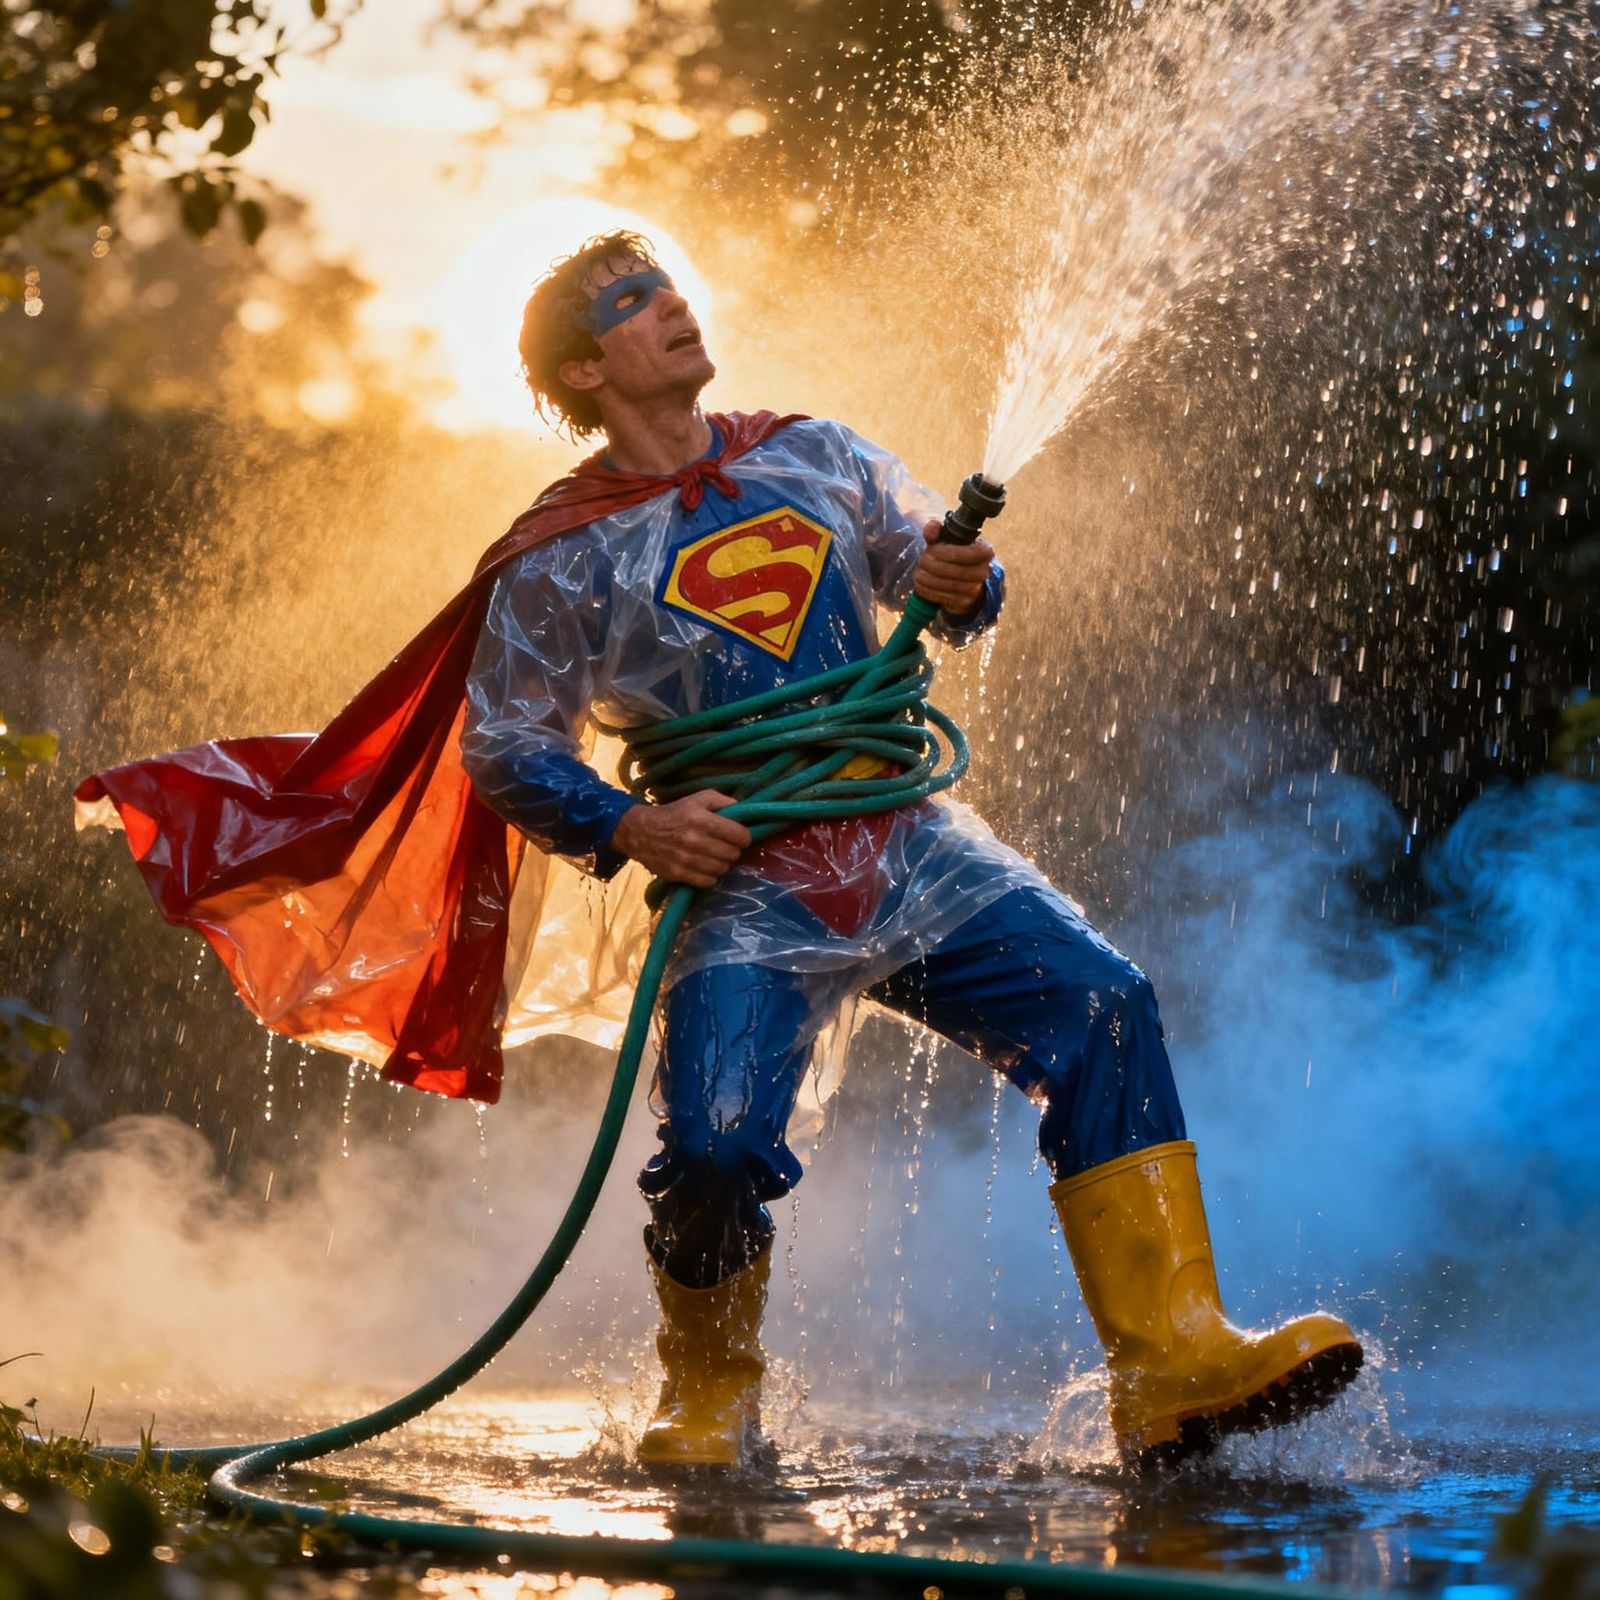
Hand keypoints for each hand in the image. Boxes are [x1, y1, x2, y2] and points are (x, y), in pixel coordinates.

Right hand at [611, 789, 752, 886]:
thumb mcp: (697, 799)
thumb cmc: (674, 813)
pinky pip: (708, 882)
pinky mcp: (678, 874)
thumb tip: (743, 809)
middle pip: (733, 854)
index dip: (744, 836)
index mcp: (701, 819)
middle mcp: (694, 839)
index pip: (739, 835)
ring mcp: (686, 859)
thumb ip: (722, 800)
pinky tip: (705, 867)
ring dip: (722, 864)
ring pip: (722, 869)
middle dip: (733, 850)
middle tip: (725, 846)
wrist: (639, 831)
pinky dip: (710, 877)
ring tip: (715, 856)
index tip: (739, 836)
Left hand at [912, 517, 994, 615]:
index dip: (947, 552)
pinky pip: (943, 597)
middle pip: (956, 570)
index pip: (969, 553)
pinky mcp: (964, 602)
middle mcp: (983, 571)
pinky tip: (920, 584)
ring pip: (948, 585)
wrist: (960, 580)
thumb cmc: (951, 555)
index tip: (932, 549)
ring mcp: (975, 589)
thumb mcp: (944, 539)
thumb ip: (936, 531)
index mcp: (984, 552)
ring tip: (919, 571)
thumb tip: (931, 530)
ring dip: (928, 578)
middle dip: (933, 565)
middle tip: (921, 560)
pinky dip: (928, 590)